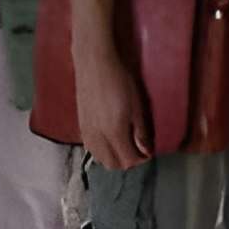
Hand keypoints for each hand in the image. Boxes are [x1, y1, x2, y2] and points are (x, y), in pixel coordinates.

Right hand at [75, 40, 150, 172]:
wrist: (95, 64)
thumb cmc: (119, 80)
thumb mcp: (136, 106)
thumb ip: (140, 132)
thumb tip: (145, 150)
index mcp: (114, 132)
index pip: (128, 160)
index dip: (141, 159)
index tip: (148, 151)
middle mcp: (98, 137)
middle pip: (113, 164)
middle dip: (128, 161)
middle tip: (138, 150)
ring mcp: (86, 132)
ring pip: (100, 159)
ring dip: (114, 158)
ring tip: (125, 145)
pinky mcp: (81, 125)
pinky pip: (91, 149)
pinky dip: (102, 151)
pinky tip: (110, 139)